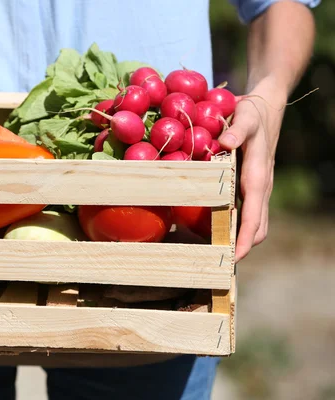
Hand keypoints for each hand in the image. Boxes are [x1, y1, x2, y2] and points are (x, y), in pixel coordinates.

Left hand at [218, 79, 286, 262]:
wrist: (266, 106)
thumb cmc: (252, 112)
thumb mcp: (244, 116)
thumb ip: (236, 130)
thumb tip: (225, 143)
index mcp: (257, 176)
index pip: (254, 216)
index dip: (246, 239)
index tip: (235, 259)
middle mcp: (260, 186)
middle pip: (259, 227)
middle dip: (245, 247)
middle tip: (223, 266)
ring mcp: (258, 187)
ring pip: (256, 221)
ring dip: (243, 239)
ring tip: (222, 255)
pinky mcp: (253, 184)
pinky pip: (249, 211)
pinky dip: (240, 225)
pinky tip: (222, 230)